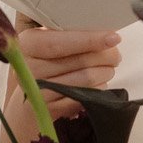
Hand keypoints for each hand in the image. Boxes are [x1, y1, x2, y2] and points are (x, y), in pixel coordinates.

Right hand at [1, 23, 120, 142]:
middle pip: (78, 62)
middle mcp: (28, 68)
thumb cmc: (46, 63)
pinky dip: (97, 89)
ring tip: (107, 68)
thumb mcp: (49, 42)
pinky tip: (98, 84)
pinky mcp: (50, 110)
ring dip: (104, 72)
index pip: (58, 42)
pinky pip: (84, 98)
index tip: (113, 37)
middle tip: (115, 55)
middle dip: (105, 57)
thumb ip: (69, 34)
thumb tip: (104, 33)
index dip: (88, 40)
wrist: (30, 98)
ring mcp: (38, 91)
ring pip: (85, 79)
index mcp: (27, 44)